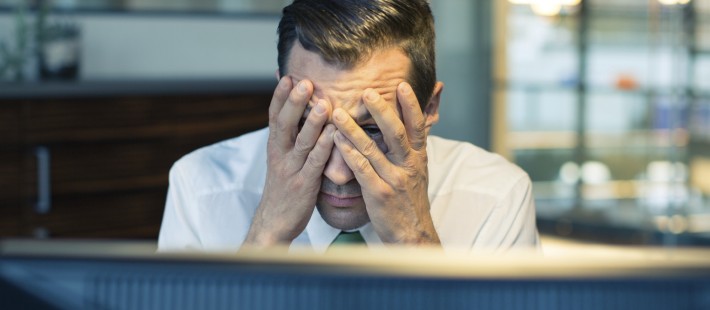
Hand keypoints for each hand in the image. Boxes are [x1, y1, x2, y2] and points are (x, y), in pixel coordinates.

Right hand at [245, 77, 333, 245]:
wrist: (274, 223)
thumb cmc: (284, 188)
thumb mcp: (282, 159)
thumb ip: (289, 137)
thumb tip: (295, 112)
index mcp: (274, 147)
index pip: (274, 116)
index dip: (279, 96)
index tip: (286, 75)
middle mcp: (279, 155)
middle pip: (284, 124)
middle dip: (294, 102)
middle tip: (304, 81)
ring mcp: (291, 170)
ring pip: (301, 141)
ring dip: (311, 121)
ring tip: (322, 102)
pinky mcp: (304, 185)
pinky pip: (315, 163)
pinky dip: (324, 147)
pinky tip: (333, 133)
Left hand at [332, 82, 439, 243]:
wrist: (412, 234)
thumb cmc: (410, 200)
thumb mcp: (418, 171)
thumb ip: (412, 146)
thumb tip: (413, 121)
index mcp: (418, 157)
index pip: (417, 126)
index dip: (411, 105)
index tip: (402, 85)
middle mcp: (408, 165)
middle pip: (396, 132)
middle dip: (381, 111)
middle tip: (366, 92)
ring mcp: (394, 179)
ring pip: (373, 149)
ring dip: (353, 129)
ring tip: (337, 113)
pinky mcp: (379, 194)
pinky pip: (362, 170)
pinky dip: (349, 154)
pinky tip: (336, 142)